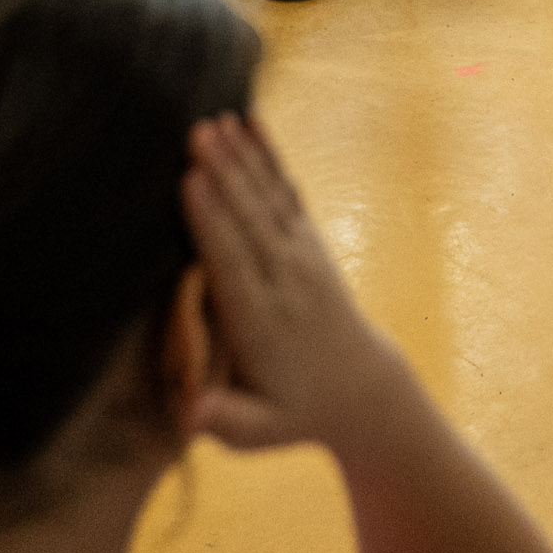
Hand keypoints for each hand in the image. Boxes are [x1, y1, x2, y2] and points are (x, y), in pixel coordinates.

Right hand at [181, 112, 407, 452]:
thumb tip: (190, 414)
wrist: (362, 389)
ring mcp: (304, 256)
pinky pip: (288, 193)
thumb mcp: (258, 432)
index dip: (213, 223)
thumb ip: (224, 420)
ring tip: (218, 119)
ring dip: (244, 157)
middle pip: (251, 221)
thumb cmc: (293, 412)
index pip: (235, 265)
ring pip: (270, 199)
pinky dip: (270, 157)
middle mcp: (287, 281)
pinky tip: (252, 124)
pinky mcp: (310, 242)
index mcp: (264, 323)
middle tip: (197, 132)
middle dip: (225, 175)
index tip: (190, 182)